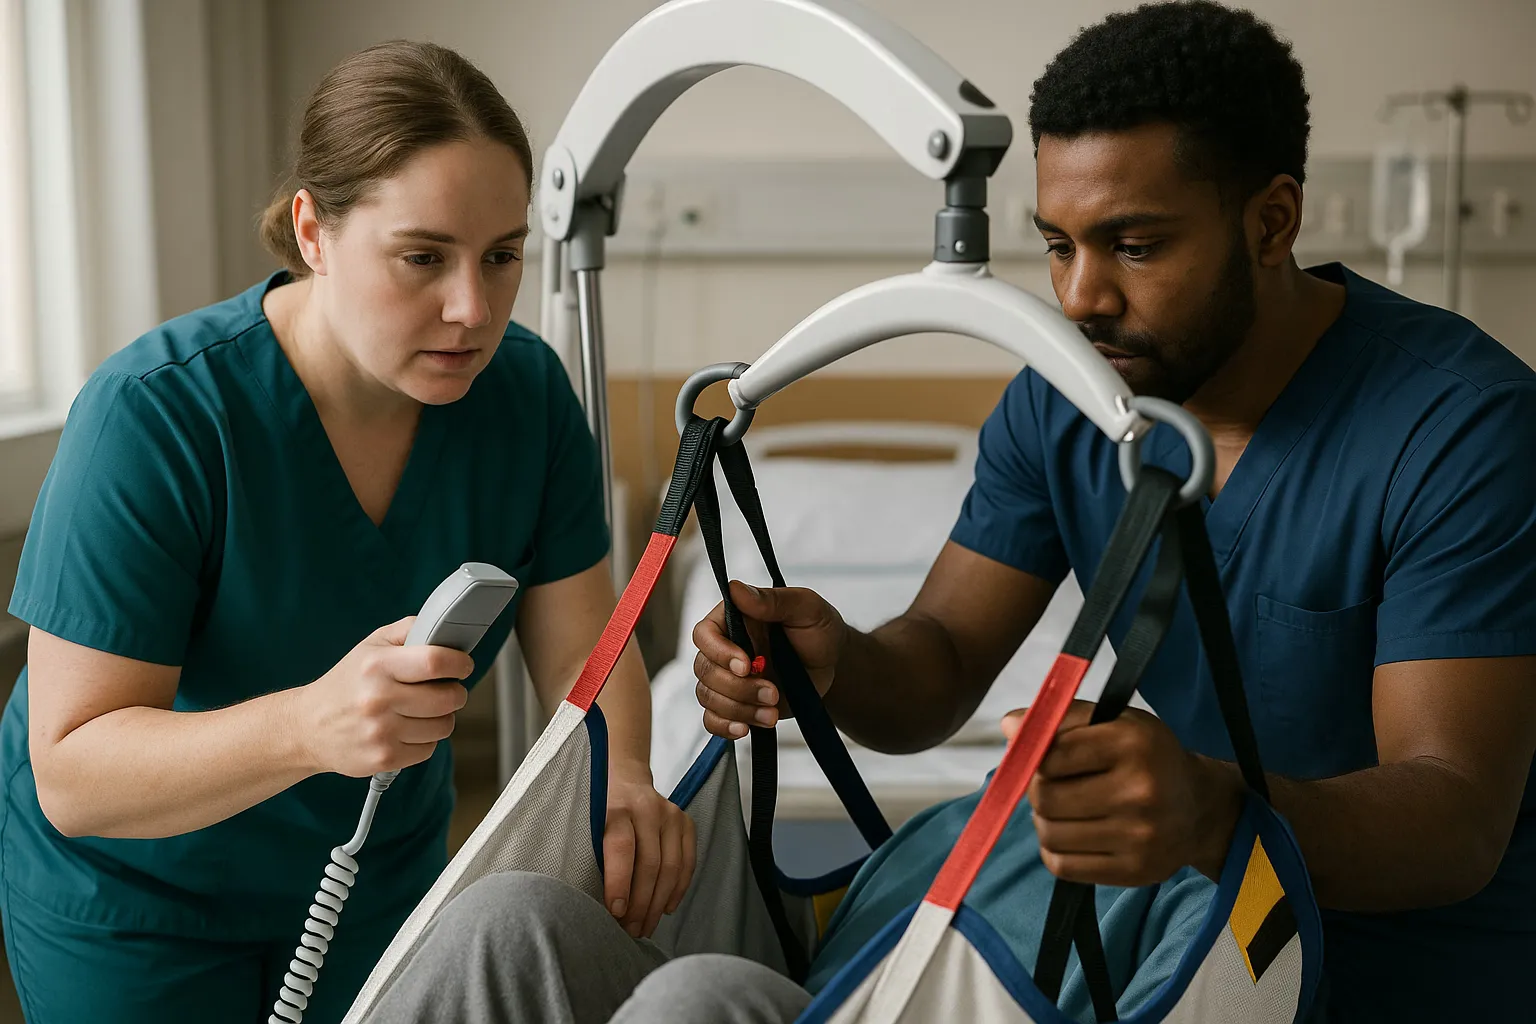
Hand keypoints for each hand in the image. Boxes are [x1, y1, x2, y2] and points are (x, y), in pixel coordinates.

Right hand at [296, 617, 471, 776]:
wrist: (307, 727)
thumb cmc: (347, 683)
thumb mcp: (371, 646)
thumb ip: (409, 630)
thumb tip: (444, 627)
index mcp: (377, 665)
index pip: (435, 662)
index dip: (459, 663)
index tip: (463, 665)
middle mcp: (378, 698)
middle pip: (447, 698)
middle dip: (455, 692)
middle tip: (445, 689)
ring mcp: (381, 731)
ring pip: (444, 726)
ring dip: (441, 717)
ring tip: (422, 710)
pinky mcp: (384, 758)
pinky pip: (429, 748)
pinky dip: (425, 739)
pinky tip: (407, 729)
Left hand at [602, 760, 696, 937]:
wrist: (625, 777)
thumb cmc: (600, 809)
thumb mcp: (588, 824)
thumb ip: (593, 854)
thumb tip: (593, 902)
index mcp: (616, 809)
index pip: (622, 848)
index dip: (619, 883)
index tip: (616, 912)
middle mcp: (647, 809)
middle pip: (650, 864)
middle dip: (641, 904)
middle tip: (631, 930)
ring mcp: (671, 815)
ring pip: (671, 867)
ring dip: (659, 903)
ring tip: (646, 926)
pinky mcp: (686, 822)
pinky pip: (687, 862)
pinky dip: (678, 889)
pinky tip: (666, 908)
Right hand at [691, 581, 846, 739]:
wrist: (833, 666)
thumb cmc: (819, 629)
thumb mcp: (806, 608)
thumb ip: (772, 600)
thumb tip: (735, 588)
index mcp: (734, 619)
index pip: (704, 634)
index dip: (719, 652)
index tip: (747, 665)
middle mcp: (725, 648)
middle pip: (704, 670)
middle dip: (737, 688)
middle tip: (772, 692)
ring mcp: (728, 678)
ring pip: (708, 697)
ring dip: (739, 709)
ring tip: (771, 712)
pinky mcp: (736, 703)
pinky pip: (712, 719)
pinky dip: (725, 727)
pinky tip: (746, 729)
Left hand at [1003, 700, 1242, 886]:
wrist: (1199, 808)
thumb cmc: (1146, 757)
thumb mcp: (1114, 721)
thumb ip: (1061, 718)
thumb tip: (1009, 727)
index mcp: (1133, 743)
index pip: (1051, 754)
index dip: (1034, 757)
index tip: (1043, 758)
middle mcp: (1140, 791)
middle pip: (1045, 797)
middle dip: (1038, 790)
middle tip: (1053, 786)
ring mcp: (1139, 836)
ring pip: (1049, 833)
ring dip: (1045, 821)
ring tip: (1064, 809)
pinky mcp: (1134, 872)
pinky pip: (1062, 867)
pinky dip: (1055, 850)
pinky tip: (1073, 834)